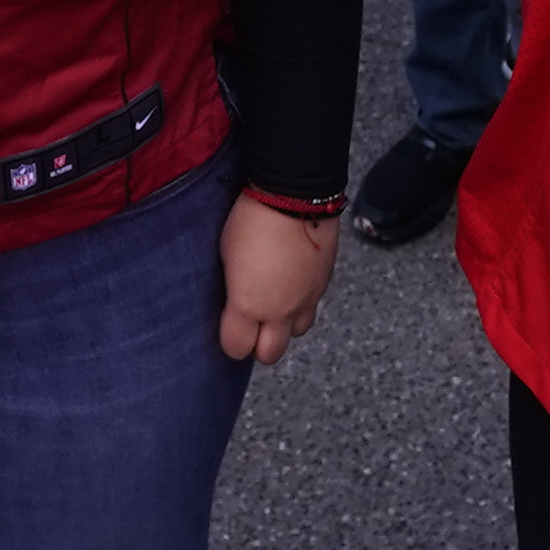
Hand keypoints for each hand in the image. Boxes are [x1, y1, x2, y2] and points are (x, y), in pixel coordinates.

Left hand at [216, 194, 337, 365]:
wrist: (295, 195)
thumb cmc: (252, 219)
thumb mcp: (227, 255)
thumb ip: (233, 289)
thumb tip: (234, 300)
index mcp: (248, 305)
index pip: (236, 348)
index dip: (230, 341)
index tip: (228, 328)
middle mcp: (280, 311)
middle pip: (269, 354)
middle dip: (258, 345)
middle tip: (250, 326)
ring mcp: (305, 300)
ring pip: (295, 334)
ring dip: (283, 326)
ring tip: (274, 304)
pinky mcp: (323, 285)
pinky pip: (311, 308)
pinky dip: (301, 304)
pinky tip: (291, 284)